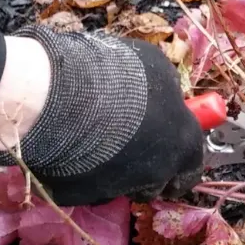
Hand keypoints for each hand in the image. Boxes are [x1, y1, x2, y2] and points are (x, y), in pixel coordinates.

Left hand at [0, 27, 202, 205]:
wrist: (55, 99)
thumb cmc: (77, 155)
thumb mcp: (95, 190)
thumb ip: (116, 187)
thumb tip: (110, 185)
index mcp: (180, 152)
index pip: (189, 172)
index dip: (167, 181)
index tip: (146, 185)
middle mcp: (181, 114)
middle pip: (175, 135)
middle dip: (152, 147)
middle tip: (121, 153)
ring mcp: (165, 79)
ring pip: (159, 103)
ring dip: (140, 113)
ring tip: (105, 115)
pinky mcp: (146, 54)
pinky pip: (140, 76)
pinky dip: (126, 84)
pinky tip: (98, 89)